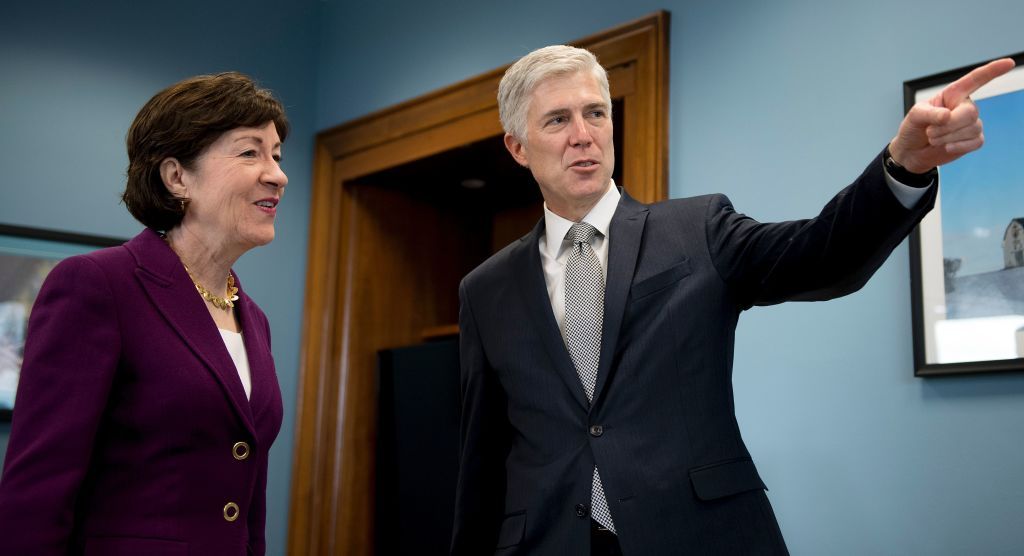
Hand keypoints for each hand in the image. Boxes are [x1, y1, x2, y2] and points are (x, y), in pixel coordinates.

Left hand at [889, 58, 1014, 173]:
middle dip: (948, 125)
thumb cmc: (913, 128)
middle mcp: (965, 106)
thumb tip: (947, 116)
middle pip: (970, 113)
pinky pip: (975, 142)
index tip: (1009, 63)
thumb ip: (930, 114)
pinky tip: (946, 147)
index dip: (992, 71)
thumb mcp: (915, 116)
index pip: (975, 80)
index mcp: (953, 94)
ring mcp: (971, 123)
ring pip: (972, 128)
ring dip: (947, 137)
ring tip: (933, 138)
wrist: (911, 151)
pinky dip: (958, 146)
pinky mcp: (973, 140)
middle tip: (930, 132)